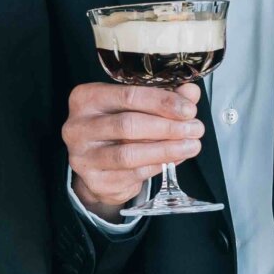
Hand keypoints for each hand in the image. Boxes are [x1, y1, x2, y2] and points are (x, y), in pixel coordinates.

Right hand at [65, 81, 204, 219]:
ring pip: (129, 154)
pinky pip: (132, 175)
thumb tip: (191, 92)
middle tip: (195, 128)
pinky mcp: (95, 181)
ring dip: (166, 150)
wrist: (96, 161)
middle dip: (167, 127)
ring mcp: (83, 157)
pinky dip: (158, 165)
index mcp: (86, 98)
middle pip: (128, 125)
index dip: (162, 102)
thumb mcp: (136, 105)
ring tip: (191, 145)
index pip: (127, 95)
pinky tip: (175, 158)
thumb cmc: (117, 124)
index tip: (188, 109)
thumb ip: (163, 97)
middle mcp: (78, 127)